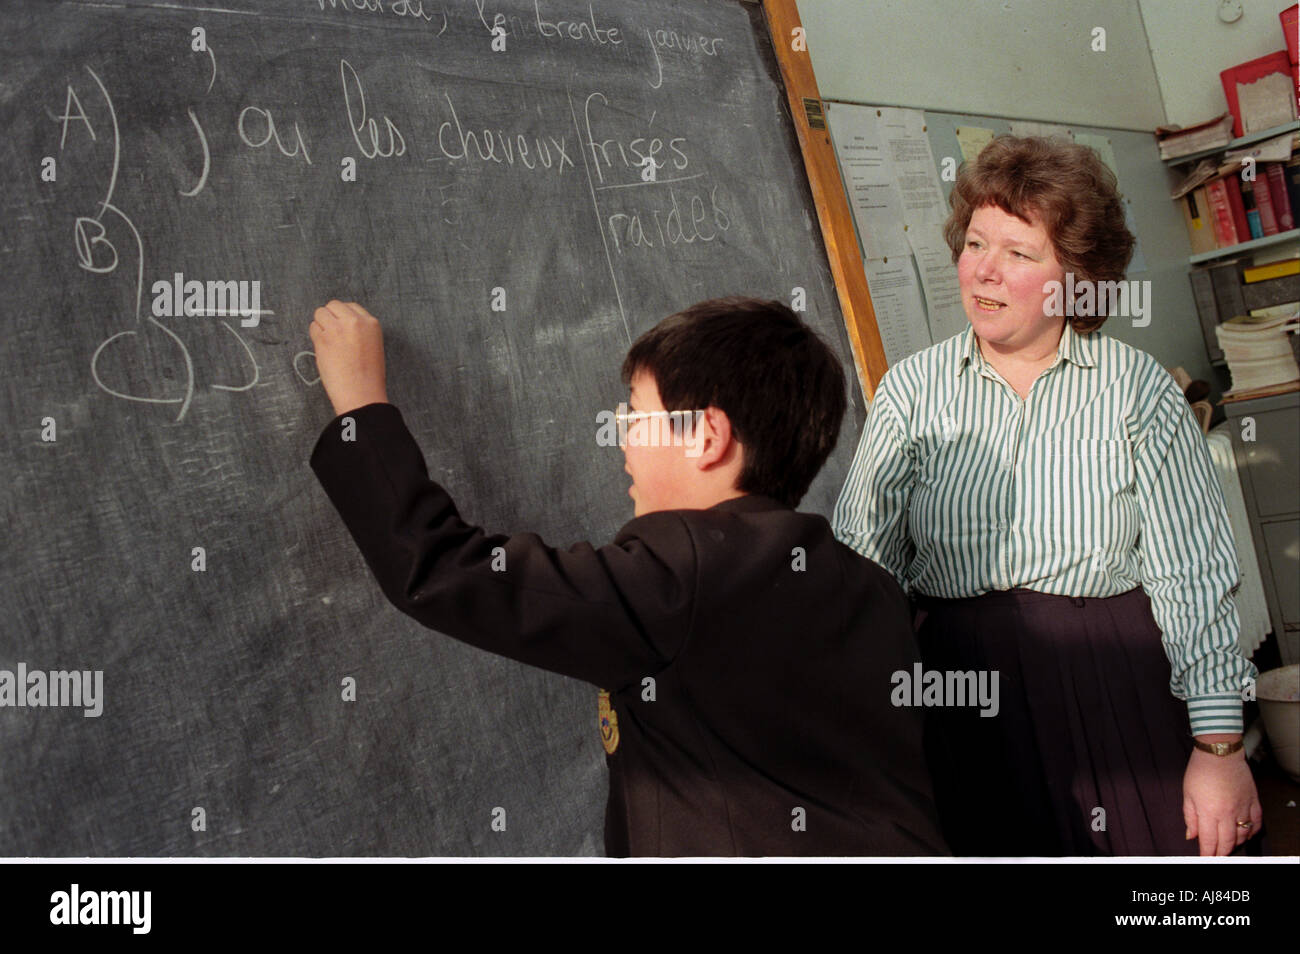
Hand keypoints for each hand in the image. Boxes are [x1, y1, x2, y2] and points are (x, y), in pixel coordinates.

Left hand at [308, 300, 389, 415]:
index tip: (341, 327)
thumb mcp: (373, 345)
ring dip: (321, 325)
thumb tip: (341, 323)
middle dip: (330, 317)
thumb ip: (360, 330)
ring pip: (320, 313)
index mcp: (371, 323)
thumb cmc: (368, 376)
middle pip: (333, 305)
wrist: (361, 394)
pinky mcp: (323, 339)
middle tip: (331, 334)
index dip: (343, 316)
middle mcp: (354, 322)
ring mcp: (337, 329)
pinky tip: (323, 349)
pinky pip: (313, 327)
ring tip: (328, 342)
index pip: (351, 307)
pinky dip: (315, 336)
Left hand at [1182, 736, 1261, 855]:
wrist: (1220, 753)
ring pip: (1243, 834)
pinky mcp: (1253, 801)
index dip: (1207, 853)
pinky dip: (1252, 831)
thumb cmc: (1200, 770)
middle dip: (1221, 852)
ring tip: (1228, 846)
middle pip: (1227, 842)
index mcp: (1209, 811)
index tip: (1204, 858)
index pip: (1209, 840)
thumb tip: (1191, 835)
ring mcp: (1243, 807)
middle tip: (1216, 856)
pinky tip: (1246, 834)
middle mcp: (1228, 813)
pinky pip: (1256, 822)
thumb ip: (1190, 817)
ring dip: (1235, 843)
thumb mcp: (1187, 794)